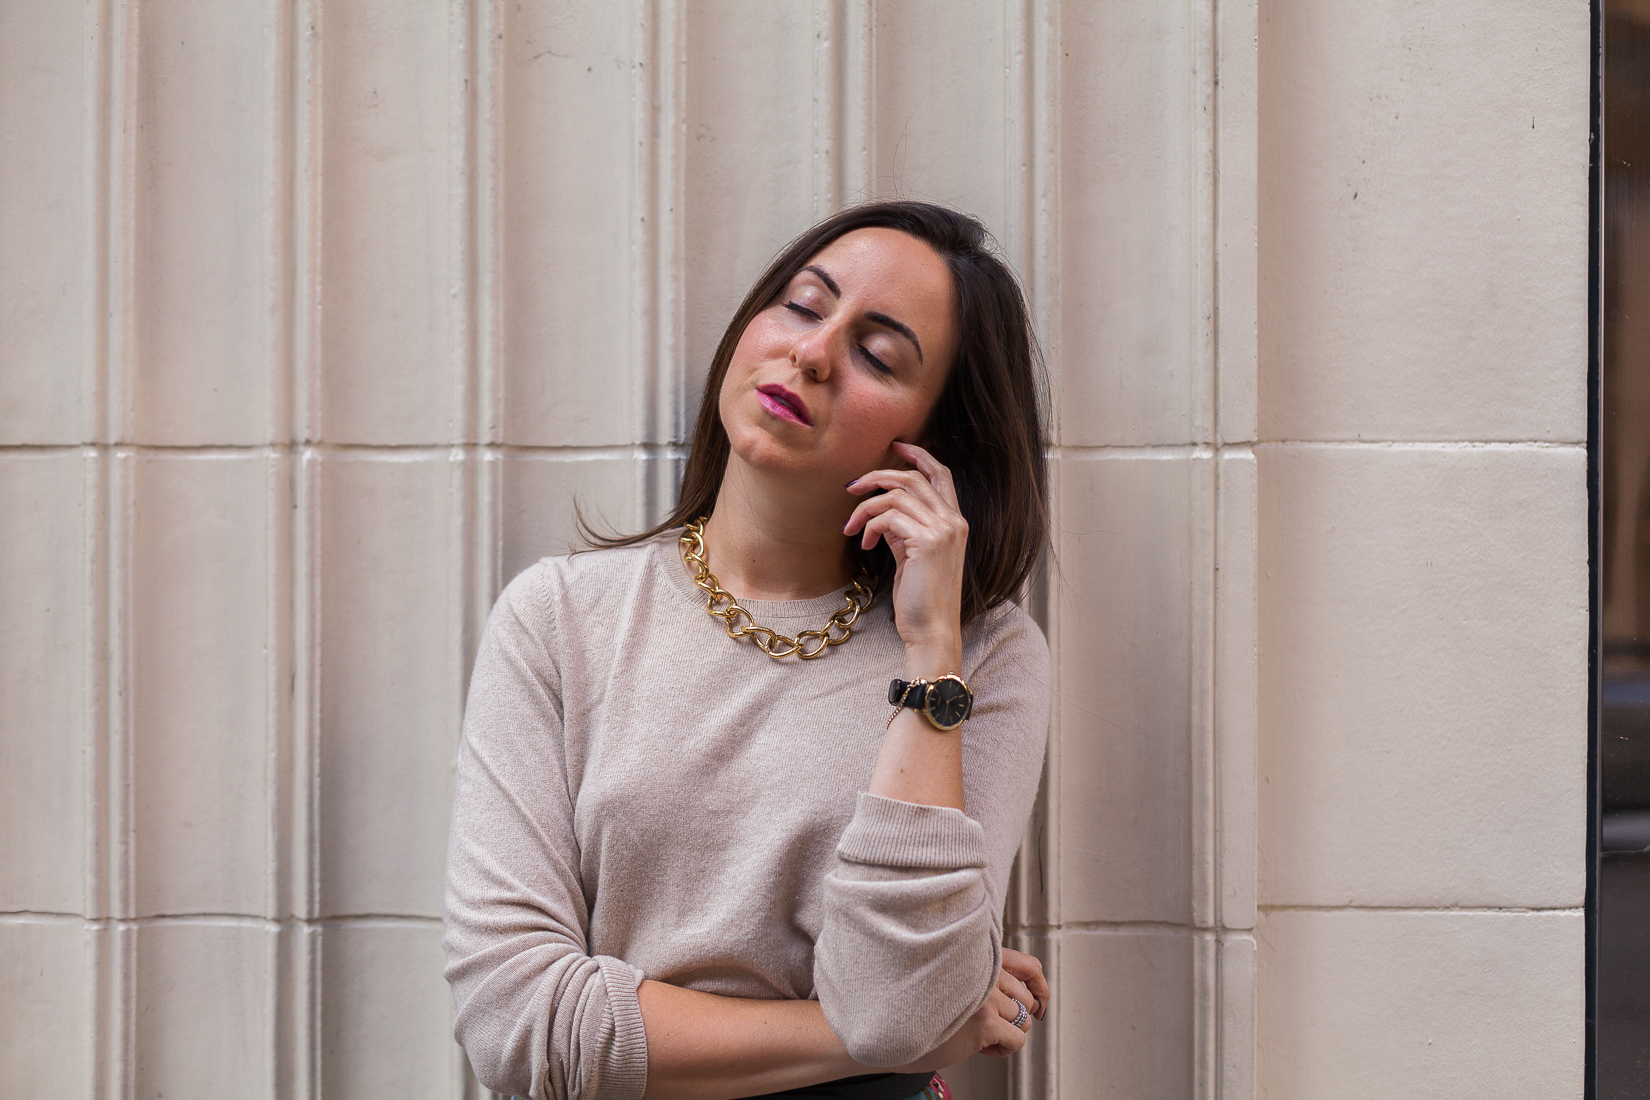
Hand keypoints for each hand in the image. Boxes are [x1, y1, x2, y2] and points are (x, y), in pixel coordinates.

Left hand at [843, 441, 967, 658]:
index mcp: (955, 521)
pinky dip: (869, 527)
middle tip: (851, 487)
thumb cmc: (920, 598)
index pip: (940, 474)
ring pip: (896, 495)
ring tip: (851, 528)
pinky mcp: (926, 542)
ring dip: (864, 508)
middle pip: (913, 477)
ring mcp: (943, 530)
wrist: (932, 629)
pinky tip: (864, 546)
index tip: (895, 446)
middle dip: (877, 476)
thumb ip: (903, 529)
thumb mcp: (912, 555)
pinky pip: (888, 517)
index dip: (918, 455)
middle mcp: (954, 521)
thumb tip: (880, 512)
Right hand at [893, 949, 1048, 1071]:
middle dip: (1012, 1016)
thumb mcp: (959, 975)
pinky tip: (979, 1045)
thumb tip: (1032, 995)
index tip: (1038, 1003)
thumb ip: (990, 973)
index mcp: (981, 954)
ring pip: (1024, 1021)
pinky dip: (1002, 1049)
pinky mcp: (985, 1020)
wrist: (895, 1026)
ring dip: (1005, 1032)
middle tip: (986, 1021)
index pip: (1030, 966)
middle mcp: (985, 968)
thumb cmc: (925, 1002)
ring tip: (977, 1032)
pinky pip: (1017, 1040)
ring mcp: (986, 993)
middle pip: (1027, 999)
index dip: (1039, 988)